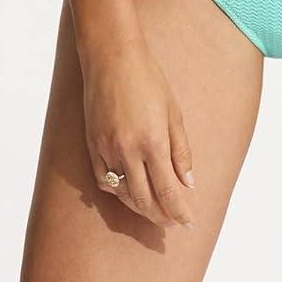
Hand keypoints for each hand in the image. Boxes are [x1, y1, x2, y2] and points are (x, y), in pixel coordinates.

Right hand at [82, 37, 197, 229]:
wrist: (111, 58)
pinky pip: (105, 180)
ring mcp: (107, 149)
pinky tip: (129, 192)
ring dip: (141, 207)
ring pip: (124, 193)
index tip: (188, 223)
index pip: (168, 191)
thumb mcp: (173, 112)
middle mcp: (128, 150)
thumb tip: (188, 183)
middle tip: (173, 224)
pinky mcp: (93, 146)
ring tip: (154, 212)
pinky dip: (119, 192)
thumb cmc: (148, 79)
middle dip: (161, 216)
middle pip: (145, 199)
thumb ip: (181, 151)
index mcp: (153, 142)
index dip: (179, 212)